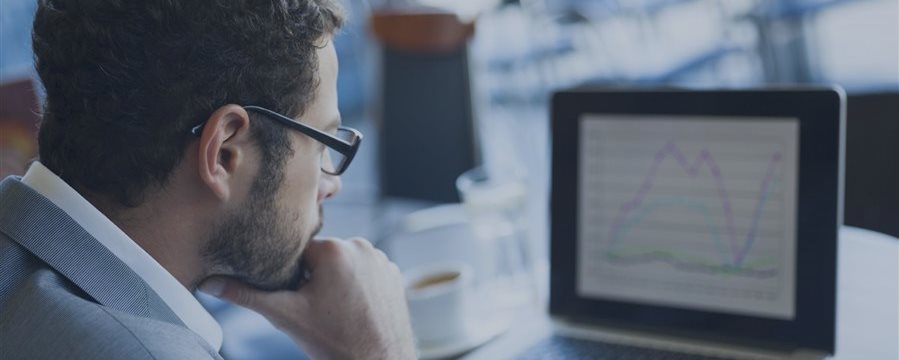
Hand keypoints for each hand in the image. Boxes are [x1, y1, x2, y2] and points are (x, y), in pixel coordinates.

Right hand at [200, 237, 415, 359]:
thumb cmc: (334, 342)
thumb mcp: (286, 315)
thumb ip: (247, 295)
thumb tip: (211, 283)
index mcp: (333, 249)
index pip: (298, 250)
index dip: (293, 274)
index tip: (296, 295)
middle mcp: (360, 246)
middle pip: (323, 256)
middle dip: (315, 278)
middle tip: (315, 307)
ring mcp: (380, 260)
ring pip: (344, 264)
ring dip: (337, 281)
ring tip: (336, 310)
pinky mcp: (393, 274)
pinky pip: (365, 272)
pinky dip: (358, 287)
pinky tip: (353, 309)